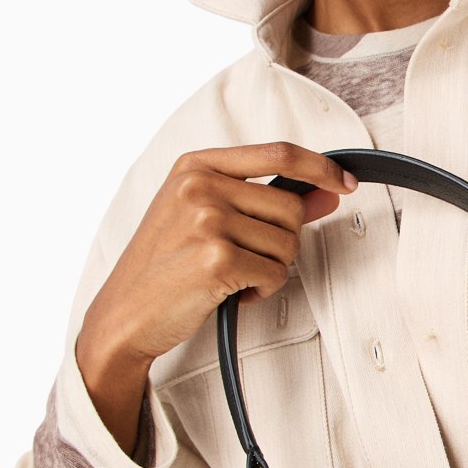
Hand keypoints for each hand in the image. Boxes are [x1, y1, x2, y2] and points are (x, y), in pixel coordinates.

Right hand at [80, 141, 356, 369]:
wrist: (123, 314)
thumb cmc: (164, 268)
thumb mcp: (208, 220)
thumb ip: (267, 201)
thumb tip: (327, 193)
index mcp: (195, 166)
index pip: (278, 153)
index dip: (320, 167)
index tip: (344, 182)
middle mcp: (199, 186)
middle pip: (290, 206)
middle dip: (281, 241)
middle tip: (244, 259)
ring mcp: (207, 220)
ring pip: (288, 242)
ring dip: (270, 268)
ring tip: (231, 276)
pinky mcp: (216, 258)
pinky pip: (276, 273)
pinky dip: (262, 290)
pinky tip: (230, 292)